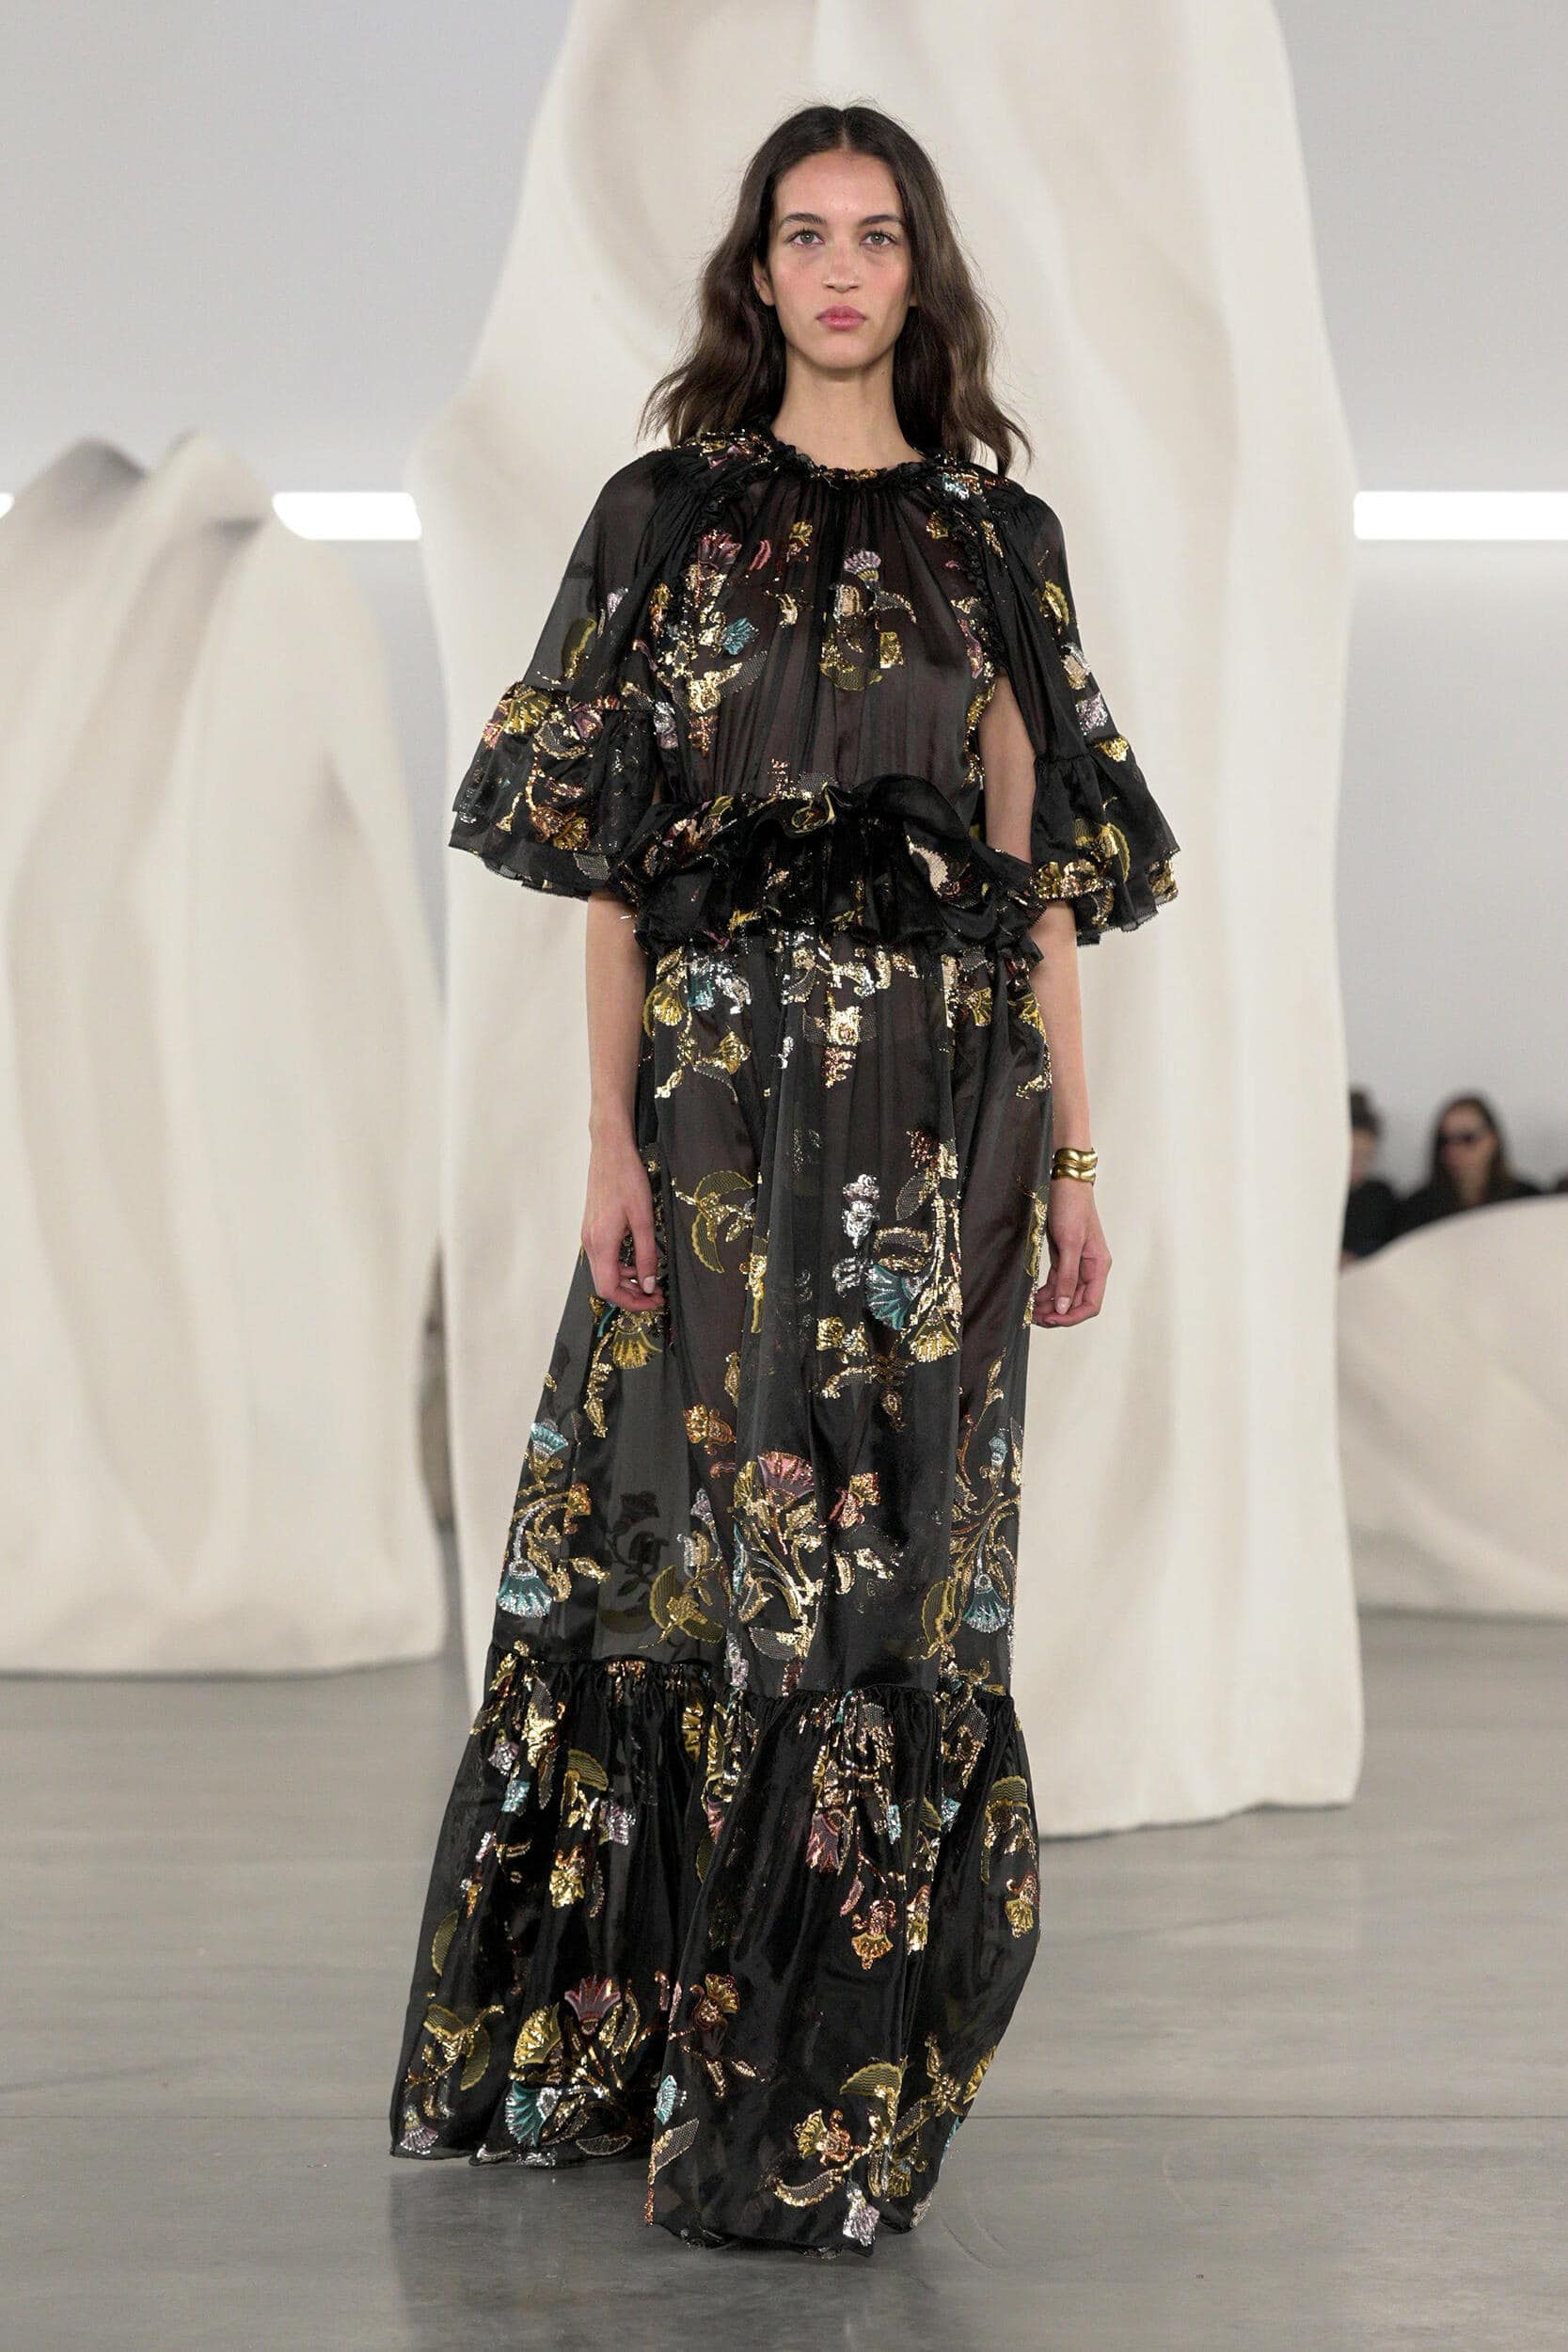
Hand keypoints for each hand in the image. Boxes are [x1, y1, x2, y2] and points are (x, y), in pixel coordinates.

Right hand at [583, 1130, 663, 1312]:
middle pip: (605, 1284)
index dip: (631, 1302)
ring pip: (605, 1271)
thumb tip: (649, 1285)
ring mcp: (589, 1235)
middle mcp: (590, 1243)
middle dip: (631, 1294)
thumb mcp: (644, 1219)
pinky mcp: (592, 1228)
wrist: (610, 1151)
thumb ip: (646, 1255)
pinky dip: (621, 1265)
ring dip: (627, 1280)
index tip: (653, 1301)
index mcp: (601, 1243)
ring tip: (651, 1278)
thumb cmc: (627, 1180)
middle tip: (657, 1294)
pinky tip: (638, 1259)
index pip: (609, 1289)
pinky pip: (604, 1257)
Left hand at [1033, 1177, 1109, 1326]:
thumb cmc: (1072, 1207)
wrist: (1064, 1182)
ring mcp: (1076, 1263)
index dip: (1072, 1317)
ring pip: (1063, 1295)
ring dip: (1048, 1305)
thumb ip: (1067, 1277)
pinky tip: (1031, 1297)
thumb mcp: (1069, 1243)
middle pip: (1075, 1302)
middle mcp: (1090, 1268)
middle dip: (1056, 1313)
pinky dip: (1044, 1292)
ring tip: (1029, 1310)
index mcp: (1098, 1267)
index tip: (1051, 1319)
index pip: (1091, 1305)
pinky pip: (1055, 1282)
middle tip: (1033, 1317)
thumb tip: (1063, 1307)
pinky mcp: (1063, 1257)